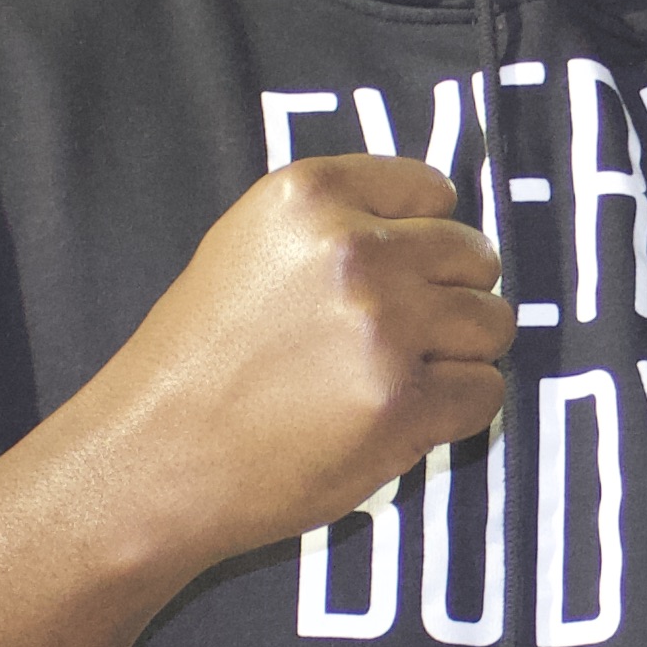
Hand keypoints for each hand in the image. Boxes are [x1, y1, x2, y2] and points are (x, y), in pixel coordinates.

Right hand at [75, 156, 509, 569]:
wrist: (154, 458)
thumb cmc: (196, 360)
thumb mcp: (249, 248)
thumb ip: (333, 226)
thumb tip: (428, 230)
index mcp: (309, 196)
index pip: (430, 189)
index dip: (425, 237)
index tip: (403, 272)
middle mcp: (355, 250)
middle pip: (473, 256)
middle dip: (452, 295)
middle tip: (406, 336)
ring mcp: (384, 328)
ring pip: (492, 323)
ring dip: (461, 354)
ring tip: (402, 377)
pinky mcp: (403, 404)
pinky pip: (485, 393)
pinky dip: (456, 410)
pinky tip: (402, 417)